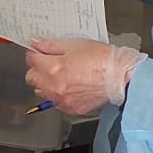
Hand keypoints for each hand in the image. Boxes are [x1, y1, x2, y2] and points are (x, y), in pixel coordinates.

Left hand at [25, 38, 145, 115]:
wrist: (121, 76)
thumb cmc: (103, 59)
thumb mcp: (75, 44)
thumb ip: (50, 45)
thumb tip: (35, 43)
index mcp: (54, 68)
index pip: (31, 60)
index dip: (35, 53)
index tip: (40, 52)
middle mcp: (55, 86)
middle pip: (31, 78)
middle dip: (37, 69)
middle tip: (48, 63)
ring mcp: (62, 100)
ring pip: (41, 92)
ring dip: (45, 83)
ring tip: (60, 75)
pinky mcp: (71, 109)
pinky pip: (55, 102)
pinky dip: (58, 95)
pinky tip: (69, 86)